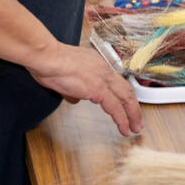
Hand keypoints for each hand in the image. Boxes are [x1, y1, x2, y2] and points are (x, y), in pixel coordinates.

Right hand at [27, 43, 142, 136]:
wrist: (46, 57)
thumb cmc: (50, 62)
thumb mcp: (66, 75)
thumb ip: (75, 87)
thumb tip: (76, 98)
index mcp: (98, 63)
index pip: (116, 81)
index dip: (124, 95)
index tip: (126, 105)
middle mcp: (104, 69)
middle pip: (126, 89)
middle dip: (134, 107)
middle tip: (137, 120)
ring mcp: (103, 78)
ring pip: (126, 98)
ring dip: (132, 115)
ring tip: (135, 127)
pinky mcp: (98, 89)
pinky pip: (115, 107)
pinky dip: (122, 119)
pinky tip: (124, 128)